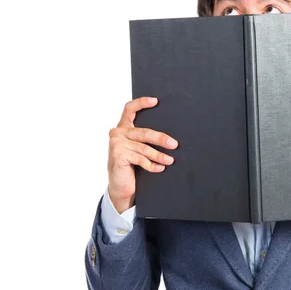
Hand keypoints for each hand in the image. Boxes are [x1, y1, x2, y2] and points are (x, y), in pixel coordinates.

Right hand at [107, 96, 177, 212]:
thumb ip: (144, 140)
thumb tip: (169, 137)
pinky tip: (160, 168)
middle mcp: (117, 133)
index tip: (155, 101)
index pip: (129, 109)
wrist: (121, 188)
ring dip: (159, 155)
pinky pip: (140, 159)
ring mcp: (116, 144)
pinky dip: (152, 165)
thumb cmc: (131, 168)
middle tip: (174, 144)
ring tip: (170, 160)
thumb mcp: (138, 150)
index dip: (141, 103)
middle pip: (143, 132)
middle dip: (161, 138)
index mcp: (122, 128)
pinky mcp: (118, 155)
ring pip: (144, 148)